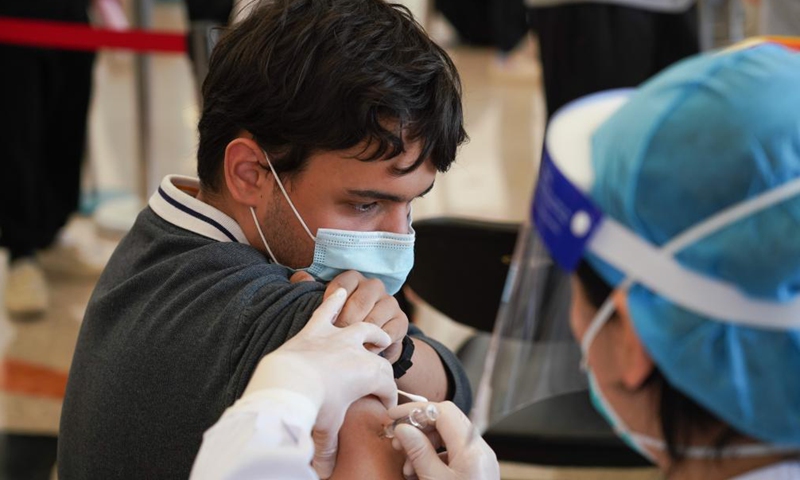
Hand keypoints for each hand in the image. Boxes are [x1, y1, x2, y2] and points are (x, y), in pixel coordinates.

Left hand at [243, 288, 397, 478]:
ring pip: (362, 327)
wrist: (286, 383)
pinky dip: (334, 299)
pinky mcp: (316, 329)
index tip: (383, 409)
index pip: (388, 386)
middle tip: (381, 369)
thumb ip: (328, 450)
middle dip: (384, 360)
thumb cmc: (312, 407)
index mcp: (370, 374)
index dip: (388, 399)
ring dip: (371, 330)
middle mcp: (358, 351)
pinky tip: (340, 290)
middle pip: (380, 353)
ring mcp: (337, 337)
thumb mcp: (325, 431)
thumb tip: (324, 473)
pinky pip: (327, 309)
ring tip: (376, 334)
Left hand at [293, 270, 408, 362]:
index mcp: (354, 279)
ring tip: (350, 351)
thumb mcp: (326, 307)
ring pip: (374, 320)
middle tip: (336, 341)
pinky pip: (388, 334)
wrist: (370, 343)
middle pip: (360, 301)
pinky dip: (376, 347)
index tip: (327, 321)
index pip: (343, 284)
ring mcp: (390, 303)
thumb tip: (298, 277)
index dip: (333, 303)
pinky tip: (366, 353)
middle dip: (346, 324)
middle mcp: (374, 286)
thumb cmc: (342, 323)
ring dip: (361, 339)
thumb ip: (310, 288)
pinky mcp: (401, 322)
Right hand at [388, 402, 498, 479]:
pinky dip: (435, 456)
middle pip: (446, 420)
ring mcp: (481, 459)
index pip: (442, 411)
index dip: (414, 410)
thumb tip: (403, 428)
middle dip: (418, 427)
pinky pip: (454, 451)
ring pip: (448, 436)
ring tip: (407, 465)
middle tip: (396, 438)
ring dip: (424, 444)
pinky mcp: (477, 470)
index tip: (392, 416)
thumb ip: (418, 452)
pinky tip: (419, 472)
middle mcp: (480, 449)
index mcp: (472, 449)